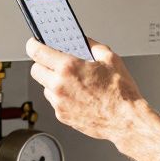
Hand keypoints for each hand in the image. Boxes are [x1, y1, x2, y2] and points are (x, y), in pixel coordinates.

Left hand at [26, 37, 145, 142]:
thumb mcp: (110, 59)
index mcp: (68, 67)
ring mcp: (59, 103)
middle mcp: (59, 85)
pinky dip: (61, 97)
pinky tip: (77, 95)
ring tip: (72, 81)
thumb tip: (83, 40)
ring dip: (52, 81)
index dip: (33, 45)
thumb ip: (92, 45)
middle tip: (56, 62)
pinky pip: (54, 101)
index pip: (36, 51)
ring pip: (44, 87)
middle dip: (43, 64)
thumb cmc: (121, 93)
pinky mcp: (62, 116)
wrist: (126, 120)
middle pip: (35, 70)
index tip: (35, 44)